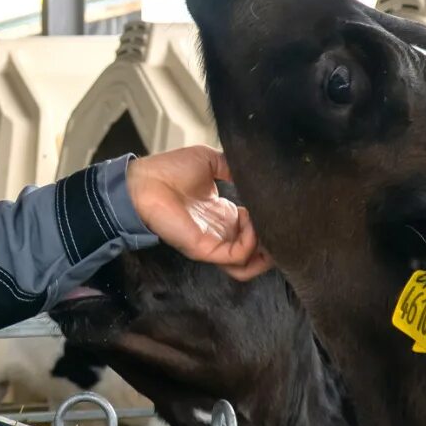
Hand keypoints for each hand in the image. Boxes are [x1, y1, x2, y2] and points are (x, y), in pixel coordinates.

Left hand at [126, 146, 272, 280]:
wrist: (145, 180)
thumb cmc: (170, 170)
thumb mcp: (211, 162)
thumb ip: (233, 168)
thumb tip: (255, 170)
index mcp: (223, 215)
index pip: (255, 230)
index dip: (269, 221)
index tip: (276, 205)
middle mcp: (221, 232)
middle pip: (256, 253)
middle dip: (273, 242)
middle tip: (280, 223)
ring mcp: (214, 242)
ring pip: (250, 264)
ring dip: (266, 247)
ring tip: (268, 225)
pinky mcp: (205, 248)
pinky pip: (238, 256)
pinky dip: (252, 242)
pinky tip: (251, 222)